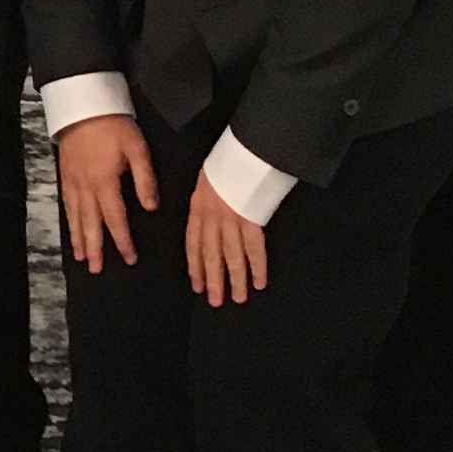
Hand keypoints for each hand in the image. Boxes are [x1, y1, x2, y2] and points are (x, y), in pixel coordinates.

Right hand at [55, 113, 157, 272]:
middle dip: (95, 248)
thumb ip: (145, 179)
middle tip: (97, 269)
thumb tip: (150, 207)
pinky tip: (72, 230)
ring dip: (79, 239)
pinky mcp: (65, 175)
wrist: (83, 105)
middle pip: (90, 224)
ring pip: (76, 217)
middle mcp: (85, 187)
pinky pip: (66, 204)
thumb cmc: (114, 126)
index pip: (115, 219)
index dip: (123, 240)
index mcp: (105, 182)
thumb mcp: (137, 149)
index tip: (129, 258)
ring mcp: (72, 182)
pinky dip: (69, 221)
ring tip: (83, 258)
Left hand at [183, 176, 269, 307]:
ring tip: (239, 298)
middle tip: (215, 301)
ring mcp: (233, 219)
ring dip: (235, 279)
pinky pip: (255, 248)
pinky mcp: (253, 218)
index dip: (195, 266)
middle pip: (211, 254)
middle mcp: (212, 216)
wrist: (247, 150)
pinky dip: (258, 266)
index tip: (197, 285)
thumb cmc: (227, 163)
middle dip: (213, 279)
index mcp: (198, 207)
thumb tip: (208, 222)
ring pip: (232, 255)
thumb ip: (206, 204)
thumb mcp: (206, 181)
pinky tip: (259, 281)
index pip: (193, 243)